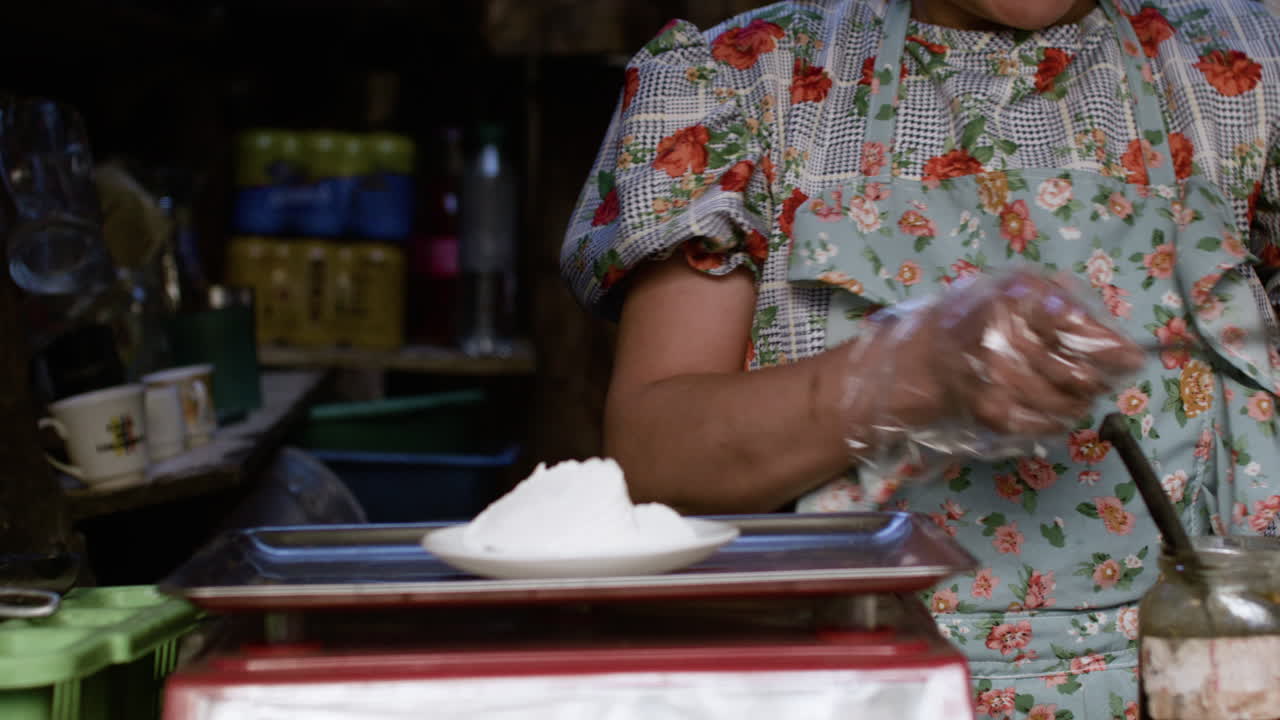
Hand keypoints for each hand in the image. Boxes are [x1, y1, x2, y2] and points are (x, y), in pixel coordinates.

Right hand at [842, 269, 1144, 445]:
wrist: (907, 363)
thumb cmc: (969, 327)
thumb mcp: (1013, 300)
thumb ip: (1064, 314)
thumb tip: (1128, 353)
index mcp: (1014, 295)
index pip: (1079, 325)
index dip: (1112, 348)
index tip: (1132, 360)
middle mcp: (1002, 329)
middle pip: (1076, 370)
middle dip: (1093, 384)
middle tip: (1095, 386)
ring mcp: (991, 371)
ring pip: (1060, 401)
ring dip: (1074, 407)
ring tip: (1071, 402)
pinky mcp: (984, 406)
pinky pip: (1036, 423)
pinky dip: (1049, 424)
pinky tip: (1047, 417)